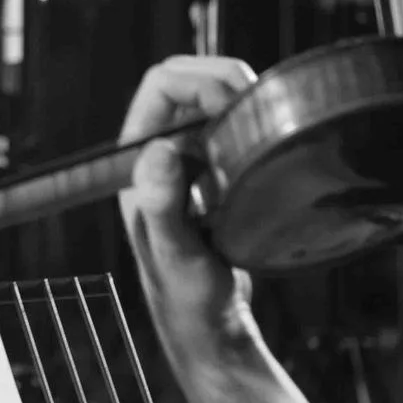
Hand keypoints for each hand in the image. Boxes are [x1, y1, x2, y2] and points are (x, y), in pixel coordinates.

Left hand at [117, 56, 259, 353]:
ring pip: (209, 101)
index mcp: (136, 161)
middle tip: (258, 99)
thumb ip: (164, 206)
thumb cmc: (187, 297)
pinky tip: (266, 138)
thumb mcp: (175, 252)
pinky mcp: (211, 174)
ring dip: (238, 97)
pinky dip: (249, 120)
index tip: (234, 96)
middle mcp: (157, 154)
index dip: (198, 78)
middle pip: (186, 83)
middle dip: (222, 78)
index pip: (160, 86)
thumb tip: (158, 150)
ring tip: (265, 114)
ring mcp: (185, 162)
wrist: (212, 324)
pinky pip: (228, 126)